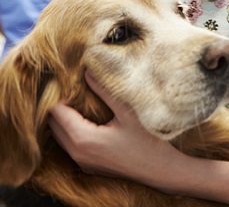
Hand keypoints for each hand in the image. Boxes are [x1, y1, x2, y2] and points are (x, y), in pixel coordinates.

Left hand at [48, 72, 177, 181]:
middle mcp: (77, 153)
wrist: (161, 170)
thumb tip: (88, 72)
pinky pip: (71, 146)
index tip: (74, 84)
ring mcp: (82, 162)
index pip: (56, 112)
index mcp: (83, 139)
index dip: (62, 95)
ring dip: (66, 120)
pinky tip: (90, 121)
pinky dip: (73, 132)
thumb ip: (104, 91)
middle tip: (77, 91)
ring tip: (83, 104)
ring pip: (60, 136)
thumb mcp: (127, 112)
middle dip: (61, 106)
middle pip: (54, 124)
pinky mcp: (89, 166)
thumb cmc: (148, 142)